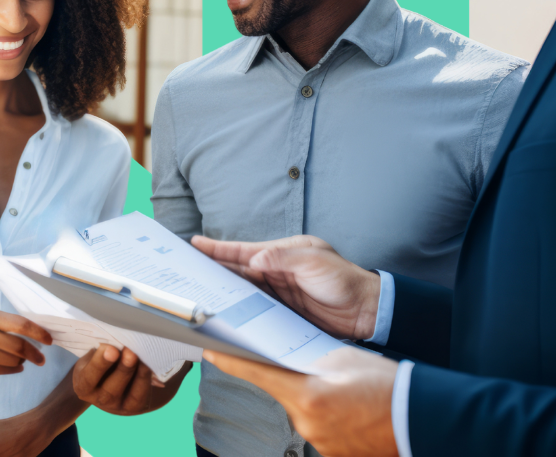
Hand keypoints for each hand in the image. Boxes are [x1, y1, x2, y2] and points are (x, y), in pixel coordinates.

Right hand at [0, 309, 51, 378]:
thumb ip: (7, 324)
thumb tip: (37, 334)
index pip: (21, 324)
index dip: (39, 333)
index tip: (49, 340)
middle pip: (19, 346)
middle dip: (35, 354)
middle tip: (41, 358)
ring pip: (13, 360)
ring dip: (22, 361)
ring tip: (21, 358)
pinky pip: (4, 370)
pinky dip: (14, 368)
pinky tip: (15, 366)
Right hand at [72, 346, 162, 414]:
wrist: (105, 380)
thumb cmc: (98, 361)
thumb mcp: (93, 355)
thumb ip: (103, 350)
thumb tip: (121, 342)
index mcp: (83, 385)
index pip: (88, 378)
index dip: (100, 363)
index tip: (110, 348)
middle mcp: (100, 400)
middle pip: (111, 391)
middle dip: (123, 370)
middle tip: (131, 352)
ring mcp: (119, 407)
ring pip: (131, 397)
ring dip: (140, 376)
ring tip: (145, 358)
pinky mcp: (135, 407)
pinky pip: (143, 396)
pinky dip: (148, 380)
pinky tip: (151, 364)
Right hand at [192, 234, 379, 339]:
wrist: (367, 311)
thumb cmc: (345, 280)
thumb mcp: (314, 263)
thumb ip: (283, 259)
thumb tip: (254, 258)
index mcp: (284, 252)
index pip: (245, 250)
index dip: (219, 248)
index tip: (195, 243)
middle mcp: (278, 270)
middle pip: (239, 269)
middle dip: (213, 267)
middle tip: (187, 267)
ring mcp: (280, 291)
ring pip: (244, 289)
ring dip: (224, 288)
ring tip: (199, 289)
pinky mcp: (284, 311)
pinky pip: (256, 308)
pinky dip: (241, 308)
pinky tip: (227, 311)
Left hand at [203, 347, 398, 456]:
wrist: (422, 421)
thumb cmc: (389, 387)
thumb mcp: (346, 360)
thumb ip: (311, 359)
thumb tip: (292, 358)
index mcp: (307, 395)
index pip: (256, 372)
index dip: (231, 359)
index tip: (212, 348)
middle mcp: (307, 424)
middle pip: (282, 392)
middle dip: (291, 378)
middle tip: (313, 367)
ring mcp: (320, 443)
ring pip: (302, 410)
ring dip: (314, 398)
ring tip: (344, 390)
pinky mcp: (333, 453)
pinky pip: (320, 427)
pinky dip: (329, 416)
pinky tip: (350, 408)